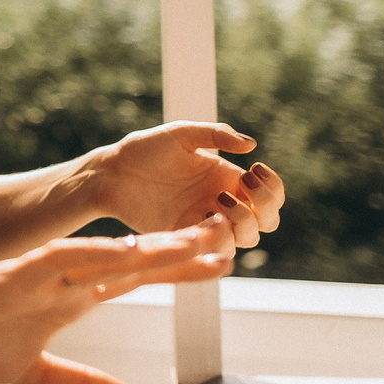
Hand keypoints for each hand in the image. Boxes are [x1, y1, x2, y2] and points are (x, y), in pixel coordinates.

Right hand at [0, 217, 236, 383]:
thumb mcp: (32, 371)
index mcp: (68, 297)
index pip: (134, 279)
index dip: (176, 271)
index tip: (219, 264)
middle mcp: (62, 279)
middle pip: (133, 261)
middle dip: (180, 253)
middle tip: (229, 238)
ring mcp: (39, 274)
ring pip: (106, 256)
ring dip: (151, 250)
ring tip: (194, 240)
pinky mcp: (13, 276)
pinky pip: (59, 261)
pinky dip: (93, 256)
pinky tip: (126, 251)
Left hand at [80, 122, 283, 248]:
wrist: (111, 173)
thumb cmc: (144, 150)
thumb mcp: (181, 134)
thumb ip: (215, 134)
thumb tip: (251, 144)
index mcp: (226, 179)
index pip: (268, 195)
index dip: (272, 188)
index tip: (255, 170)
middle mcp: (221, 204)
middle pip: (266, 222)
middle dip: (266, 207)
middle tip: (243, 185)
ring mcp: (203, 223)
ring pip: (245, 239)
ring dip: (243, 222)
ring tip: (219, 200)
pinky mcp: (184, 238)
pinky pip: (213, 250)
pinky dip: (219, 238)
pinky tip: (205, 217)